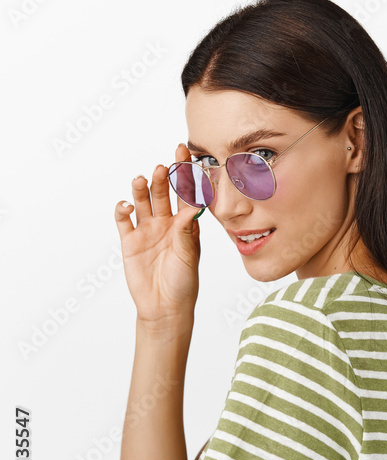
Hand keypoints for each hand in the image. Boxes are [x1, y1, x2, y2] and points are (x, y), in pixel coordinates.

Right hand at [114, 144, 202, 325]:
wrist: (164, 306)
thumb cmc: (184, 283)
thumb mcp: (188, 257)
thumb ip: (186, 233)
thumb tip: (190, 208)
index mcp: (186, 225)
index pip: (187, 193)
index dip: (186, 173)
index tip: (185, 153)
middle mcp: (166, 223)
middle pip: (163, 194)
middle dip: (163, 178)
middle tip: (163, 167)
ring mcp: (147, 230)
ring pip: (143, 202)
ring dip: (141, 189)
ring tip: (141, 179)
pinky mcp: (130, 241)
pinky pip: (124, 220)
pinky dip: (123, 209)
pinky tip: (126, 206)